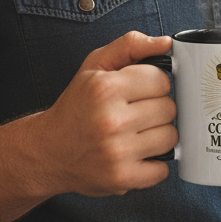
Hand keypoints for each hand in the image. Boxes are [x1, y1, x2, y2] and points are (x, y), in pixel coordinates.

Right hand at [39, 31, 176, 196]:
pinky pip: (162, 169)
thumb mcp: (95, 65)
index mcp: (106, 89)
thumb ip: (130, 46)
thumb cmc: (76, 106)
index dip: (153, 83)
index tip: (140, 90)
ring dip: (158, 134)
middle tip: (136, 111)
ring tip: (137, 132)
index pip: (161, 80)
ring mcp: (118, 153)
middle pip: (169, 108)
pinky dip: (154, 163)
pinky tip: (136, 154)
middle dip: (156, 108)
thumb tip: (165, 43)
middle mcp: (111, 120)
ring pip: (170, 137)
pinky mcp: (122, 178)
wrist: (49, 150)